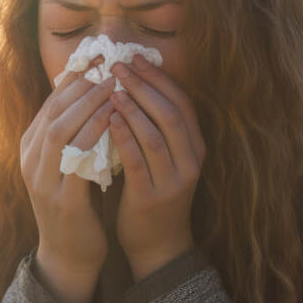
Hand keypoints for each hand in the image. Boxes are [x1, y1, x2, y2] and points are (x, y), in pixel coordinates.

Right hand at [20, 56, 117, 302]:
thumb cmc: (74, 203)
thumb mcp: (67, 163)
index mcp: (30, 149)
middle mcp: (31, 161)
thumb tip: (93, 93)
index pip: (50, 103)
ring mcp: (43, 181)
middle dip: (81, 85)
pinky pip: (77, 160)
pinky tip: (115, 121)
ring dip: (88, 105)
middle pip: (53, 111)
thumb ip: (73, 133)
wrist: (67, 254)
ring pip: (61, 130)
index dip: (73, 79)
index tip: (97, 57)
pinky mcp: (62, 200)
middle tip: (108, 64)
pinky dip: (95, 136)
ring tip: (113, 86)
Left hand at [107, 54, 206, 281]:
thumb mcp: (162, 158)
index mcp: (194, 147)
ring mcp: (174, 180)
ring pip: (156, 135)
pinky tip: (108, 120)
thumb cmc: (153, 193)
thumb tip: (130, 84)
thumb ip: (153, 126)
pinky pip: (139, 161)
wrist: (157, 245)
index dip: (160, 78)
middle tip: (119, 65)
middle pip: (171, 113)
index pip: (183, 103)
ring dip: (133, 108)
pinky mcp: (152, 197)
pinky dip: (124, 137)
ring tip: (112, 88)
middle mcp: (191, 161)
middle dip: (145, 86)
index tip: (136, 57)